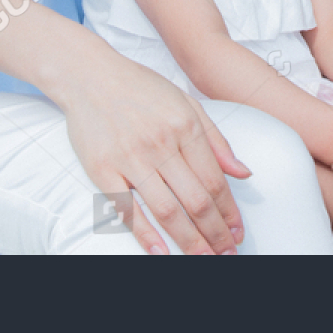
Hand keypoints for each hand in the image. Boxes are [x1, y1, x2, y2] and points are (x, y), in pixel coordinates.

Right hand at [60, 54, 248, 254]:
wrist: (90, 74)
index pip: (214, 180)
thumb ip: (216, 139)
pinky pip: (127, 210)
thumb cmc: (140, 87)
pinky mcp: (102, 169)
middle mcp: (161, 144)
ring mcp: (130, 158)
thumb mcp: (186, 102)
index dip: (229, 211)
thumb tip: (243, 172)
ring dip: (189, 241)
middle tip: (227, 253)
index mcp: (185, 126)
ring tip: (204, 258)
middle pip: (196, 201)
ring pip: (167, 211)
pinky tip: (161, 253)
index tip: (237, 230)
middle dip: (216, 234)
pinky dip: (145, 235)